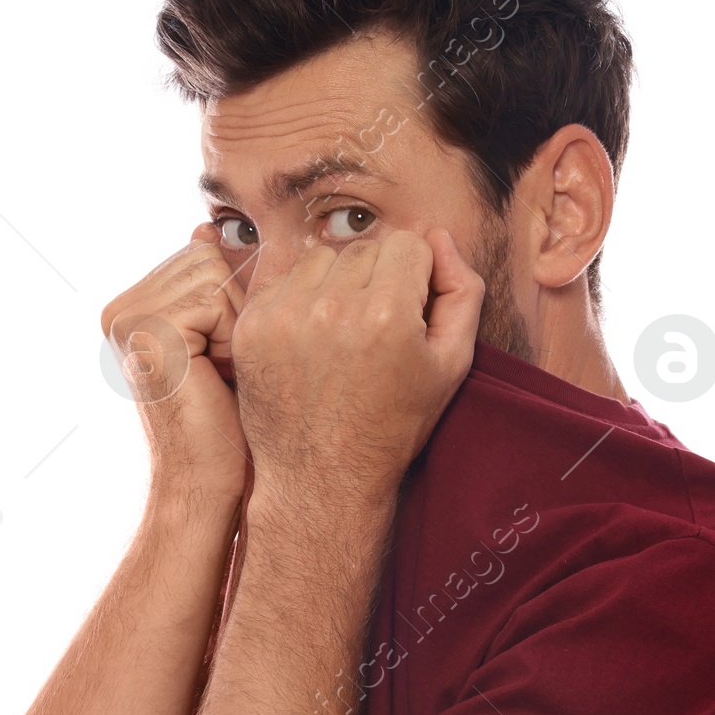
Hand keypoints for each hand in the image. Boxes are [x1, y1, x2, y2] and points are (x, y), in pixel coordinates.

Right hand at [99, 225, 252, 511]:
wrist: (207, 486)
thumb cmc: (225, 424)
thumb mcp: (221, 342)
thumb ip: (210, 288)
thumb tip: (206, 227)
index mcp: (131, 308)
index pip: (200, 257)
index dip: (233, 302)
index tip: (222, 360)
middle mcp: (120, 309)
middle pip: (209, 258)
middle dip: (236, 311)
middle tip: (223, 370)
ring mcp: (128, 318)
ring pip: (218, 273)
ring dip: (238, 326)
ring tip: (220, 375)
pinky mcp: (149, 331)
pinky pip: (220, 298)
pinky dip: (235, 338)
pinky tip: (218, 378)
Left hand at [230, 228, 483, 510]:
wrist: (324, 478)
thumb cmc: (393, 424)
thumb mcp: (451, 365)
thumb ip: (461, 291)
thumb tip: (439, 236)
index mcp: (389, 313)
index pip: (410, 243)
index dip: (416, 277)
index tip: (408, 315)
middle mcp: (334, 307)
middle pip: (366, 248)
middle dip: (377, 279)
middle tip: (375, 331)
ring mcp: (287, 315)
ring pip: (322, 259)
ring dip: (335, 284)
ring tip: (342, 335)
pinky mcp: (253, 327)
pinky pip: (283, 281)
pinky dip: (299, 302)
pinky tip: (310, 342)